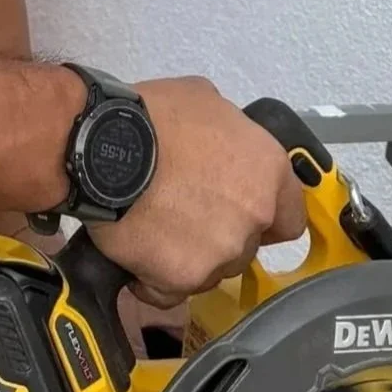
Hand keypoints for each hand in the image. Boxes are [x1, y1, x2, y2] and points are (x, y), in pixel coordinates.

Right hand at [87, 76, 305, 307]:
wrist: (101, 148)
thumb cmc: (152, 117)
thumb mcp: (205, 100)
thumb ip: (230, 133)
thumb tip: (221, 143)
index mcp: (268, 172)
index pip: (290, 218)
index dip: (265, 217)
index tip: (241, 213)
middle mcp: (253, 217)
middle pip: (246, 246)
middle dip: (220, 236)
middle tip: (184, 214)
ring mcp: (220, 253)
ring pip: (211, 271)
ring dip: (189, 259)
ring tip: (155, 231)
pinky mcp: (182, 278)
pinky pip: (171, 291)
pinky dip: (155, 281)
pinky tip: (138, 256)